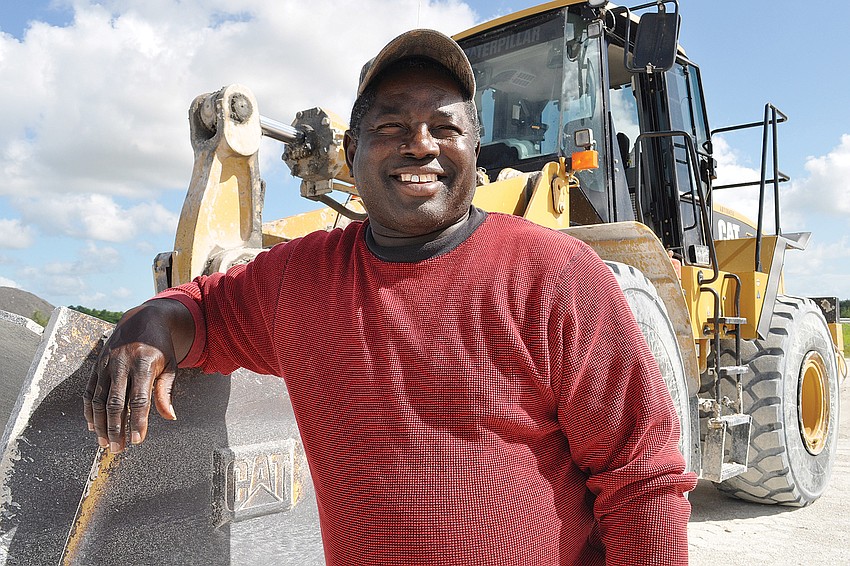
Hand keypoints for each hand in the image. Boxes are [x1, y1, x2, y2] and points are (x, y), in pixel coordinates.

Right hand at [83, 299, 192, 452]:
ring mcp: (106, 365)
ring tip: (104, 442)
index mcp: (144, 365)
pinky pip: (90, 392)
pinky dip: (90, 410)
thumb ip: (166, 391)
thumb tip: (169, 417)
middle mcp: (122, 365)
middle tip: (117, 449)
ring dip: (100, 424)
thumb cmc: (160, 346)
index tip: (137, 440)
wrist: (141, 319)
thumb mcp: (171, 365)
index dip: (137, 421)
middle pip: (115, 403)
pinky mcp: (96, 366)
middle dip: (115, 428)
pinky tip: (93, 426)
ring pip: (99, 400)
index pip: (139, 399)